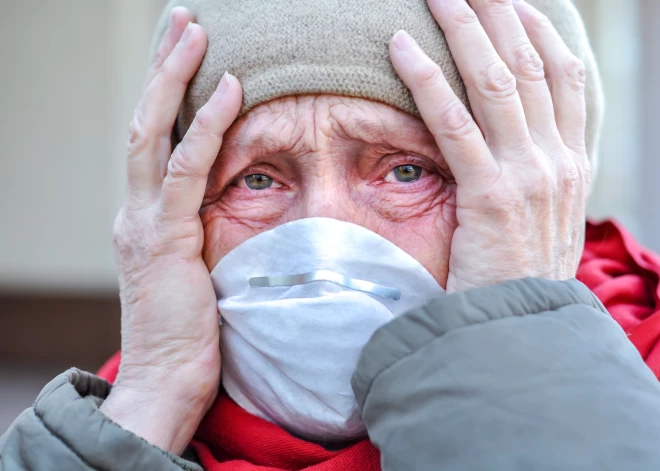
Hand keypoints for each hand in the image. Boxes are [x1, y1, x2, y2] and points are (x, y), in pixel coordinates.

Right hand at [99, 8, 241, 453]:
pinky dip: (205, 126)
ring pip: (153, 130)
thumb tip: (235, 206)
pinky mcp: (165, 239)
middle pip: (144, 118)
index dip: (166, 90)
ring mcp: (144, 221)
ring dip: (174, 76)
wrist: (166, 380)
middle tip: (183, 19)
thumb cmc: (190, 331)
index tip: (184, 52)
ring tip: (195, 29)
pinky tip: (228, 89)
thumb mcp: (195, 269)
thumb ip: (204, 233)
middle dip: (162, 64)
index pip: (153, 136)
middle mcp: (135, 209)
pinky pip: (185, 170)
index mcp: (145, 215)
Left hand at [389, 0, 589, 291]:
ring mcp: (529, 175)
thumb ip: (534, 179)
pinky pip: (453, 124)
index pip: (563, 77)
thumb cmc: (522, 277)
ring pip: (496, 82)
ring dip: (463, 30)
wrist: (522, 330)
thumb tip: (514, 148)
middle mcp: (558, 159)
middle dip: (498, 15)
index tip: (512, 3)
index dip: (538, 32)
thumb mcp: (542, 221)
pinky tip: (400, 49)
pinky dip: (426, 80)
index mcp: (572, 162)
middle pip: (529, 65)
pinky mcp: (490, 196)